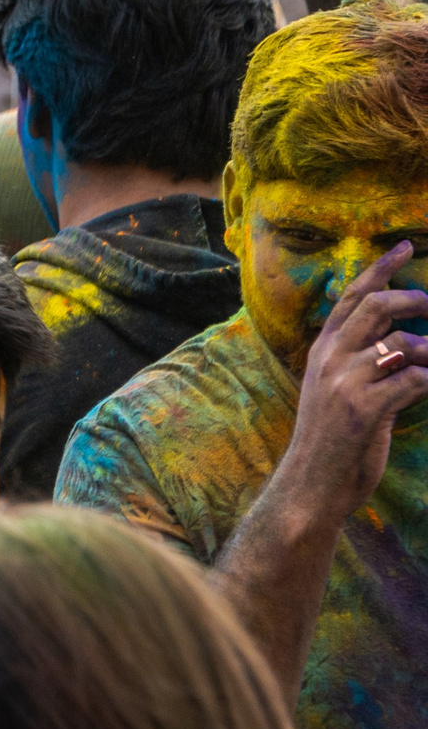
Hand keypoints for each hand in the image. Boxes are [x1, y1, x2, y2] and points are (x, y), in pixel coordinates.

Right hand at [278, 243, 427, 523]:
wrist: (313, 482)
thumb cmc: (334, 438)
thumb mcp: (339, 389)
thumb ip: (362, 358)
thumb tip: (404, 336)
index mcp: (323, 349)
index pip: (352, 296)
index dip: (381, 268)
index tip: (406, 246)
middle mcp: (331, 359)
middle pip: (378, 306)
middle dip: (417, 300)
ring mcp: (345, 382)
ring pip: (406, 345)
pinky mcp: (365, 409)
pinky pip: (416, 381)